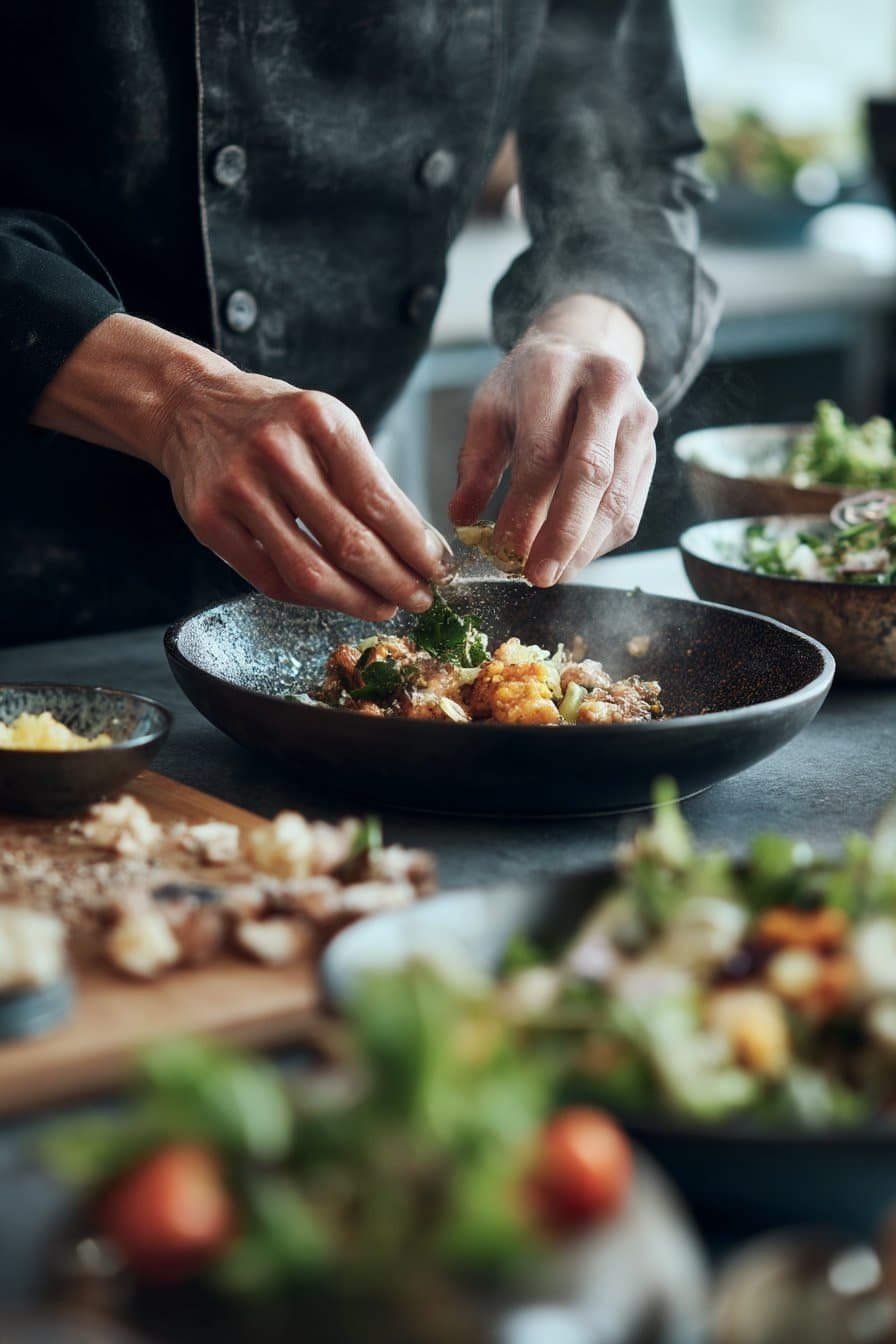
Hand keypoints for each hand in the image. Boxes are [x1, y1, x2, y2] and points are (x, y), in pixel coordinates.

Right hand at [32, 315, 452, 619]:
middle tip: (420, 599)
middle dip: (395, 582)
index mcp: (320, 421)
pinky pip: (270, 580)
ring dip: (355, 601)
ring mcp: (238, 489)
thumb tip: (417, 547)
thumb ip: (367, 479)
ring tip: (382, 607)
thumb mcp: (328, 425)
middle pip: (350, 543)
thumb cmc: (275, 422)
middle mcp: (277, 453)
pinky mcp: (209, 522)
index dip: (415, 547)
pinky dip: (309, 598)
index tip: (438, 569)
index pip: (380, 502)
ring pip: (310, 572)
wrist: (191, 406)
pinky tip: (335, 598)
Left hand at [450, 296, 657, 585]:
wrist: (586, 349)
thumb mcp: (490, 407)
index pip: (542, 452)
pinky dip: (600, 542)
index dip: (524, 508)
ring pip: (617, 498)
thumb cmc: (530, 385)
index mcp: (556, 371)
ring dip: (583, 547)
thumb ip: (475, 462)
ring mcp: (639, 421)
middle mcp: (608, 390)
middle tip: (537, 576)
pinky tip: (572, 558)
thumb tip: (463, 518)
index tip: (503, 549)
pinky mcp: (652, 452)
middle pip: (591, 474)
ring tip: (551, 574)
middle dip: (562, 534)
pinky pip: (631, 509)